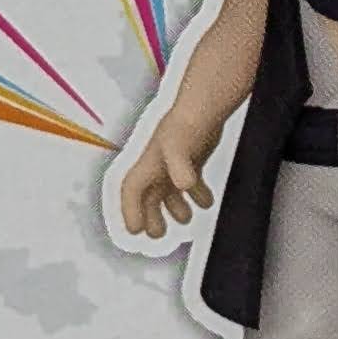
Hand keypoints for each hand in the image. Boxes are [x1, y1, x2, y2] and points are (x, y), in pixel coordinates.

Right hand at [120, 122, 217, 240]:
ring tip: (185, 219)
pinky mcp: (189, 159)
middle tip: (157, 234)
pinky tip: (206, 202)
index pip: (131, 190)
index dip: (131, 211)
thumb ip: (180, 165)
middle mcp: (157, 164)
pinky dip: (196, 195)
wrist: (206, 105)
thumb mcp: (179, 145)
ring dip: (174, 207)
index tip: (134, 229)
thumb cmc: (187, 122)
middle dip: (150, 216)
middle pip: (147, 195)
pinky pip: (188, 182)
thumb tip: (184, 185)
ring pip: (167, 190)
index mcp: (148, 163)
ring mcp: (173, 161)